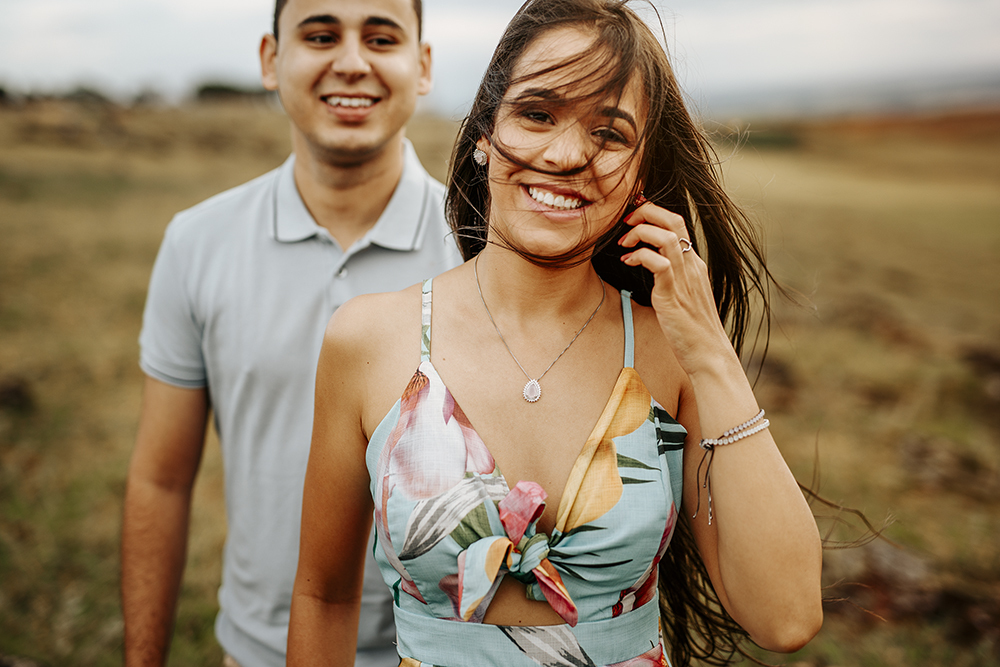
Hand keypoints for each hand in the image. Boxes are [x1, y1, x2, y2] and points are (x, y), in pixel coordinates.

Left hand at [618, 201, 733, 374]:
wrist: (709, 355)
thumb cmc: (693, 330)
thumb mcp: (683, 296)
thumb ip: (671, 278)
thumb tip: (651, 267)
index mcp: (694, 264)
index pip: (677, 223)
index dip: (654, 212)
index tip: (634, 214)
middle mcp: (692, 266)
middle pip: (673, 220)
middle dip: (646, 212)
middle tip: (626, 221)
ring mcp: (684, 279)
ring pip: (666, 237)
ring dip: (640, 232)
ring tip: (624, 243)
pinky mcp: (673, 295)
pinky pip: (658, 263)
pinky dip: (640, 257)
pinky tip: (628, 262)